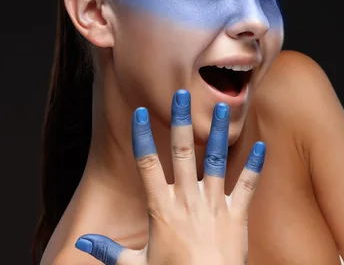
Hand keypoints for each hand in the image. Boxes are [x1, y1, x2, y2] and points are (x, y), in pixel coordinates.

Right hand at [74, 89, 265, 264]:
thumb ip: (109, 250)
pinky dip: (255, 166)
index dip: (142, 137)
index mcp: (161, 209)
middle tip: (182, 94)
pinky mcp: (237, 216)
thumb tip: (81, 242)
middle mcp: (188, 201)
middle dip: (181, 121)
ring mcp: (215, 206)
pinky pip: (247, 186)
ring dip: (219, 132)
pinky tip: (262, 145)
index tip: (139, 113)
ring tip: (222, 106)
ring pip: (218, 161)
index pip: (147, 166)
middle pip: (183, 153)